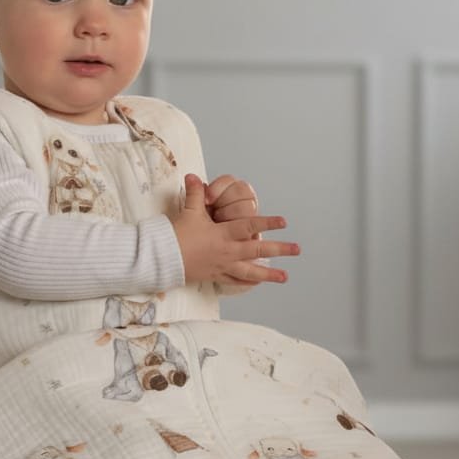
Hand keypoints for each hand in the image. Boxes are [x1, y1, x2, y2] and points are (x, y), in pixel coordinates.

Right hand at [172, 174, 299, 285]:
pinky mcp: (215, 275)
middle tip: (297, 249)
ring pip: (250, 272)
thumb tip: (194, 175)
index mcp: (223, 234)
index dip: (267, 223)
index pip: (249, 226)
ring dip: (269, 274)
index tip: (284, 222)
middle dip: (279, 249)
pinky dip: (247, 282)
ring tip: (285, 277)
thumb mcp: (188, 212)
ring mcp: (222, 266)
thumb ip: (195, 193)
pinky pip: (235, 280)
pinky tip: (258, 283)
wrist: (161, 259)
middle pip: (257, 250)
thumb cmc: (175, 235)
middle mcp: (227, 251)